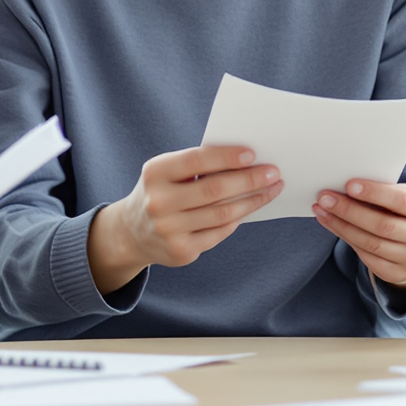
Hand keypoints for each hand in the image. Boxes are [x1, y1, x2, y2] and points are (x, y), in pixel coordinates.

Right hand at [85, 145, 282, 292]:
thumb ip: (197, 165)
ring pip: (222, 214)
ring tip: (271, 190)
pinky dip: (237, 219)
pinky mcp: (181, 251)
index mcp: (155, 173)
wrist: (132, 232)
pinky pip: (219, 232)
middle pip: (215, 190)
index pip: (197, 160)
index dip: (226, 157)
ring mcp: (169, 230)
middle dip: (249, 180)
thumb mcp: (167, 172)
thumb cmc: (161, 191)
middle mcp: (159, 202)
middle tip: (273, 173)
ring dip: (252, 201)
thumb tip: (247, 161)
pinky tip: (250, 208)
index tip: (253, 154)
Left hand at [315, 179, 405, 290]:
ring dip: (341, 225)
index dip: (375, 193)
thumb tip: (346, 187)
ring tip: (322, 209)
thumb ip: (385, 191)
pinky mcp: (397, 273)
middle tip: (326, 198)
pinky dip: (345, 238)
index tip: (349, 185)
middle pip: (383, 225)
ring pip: (370, 243)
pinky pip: (366, 256)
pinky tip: (332, 224)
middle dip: (350, 210)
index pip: (403, 201)